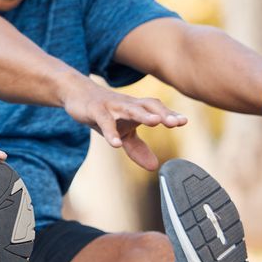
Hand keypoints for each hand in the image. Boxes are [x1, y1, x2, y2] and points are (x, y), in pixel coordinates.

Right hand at [60, 80, 185, 169]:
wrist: (78, 94)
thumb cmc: (105, 113)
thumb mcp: (122, 132)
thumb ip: (138, 148)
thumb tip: (154, 167)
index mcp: (137, 108)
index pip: (157, 109)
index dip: (170, 114)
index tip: (184, 121)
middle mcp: (128, 104)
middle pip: (148, 106)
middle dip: (163, 113)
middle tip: (175, 122)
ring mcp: (112, 106)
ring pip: (130, 109)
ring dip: (143, 115)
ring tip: (155, 122)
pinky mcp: (95, 110)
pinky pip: (104, 121)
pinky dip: (111, 132)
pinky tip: (116, 144)